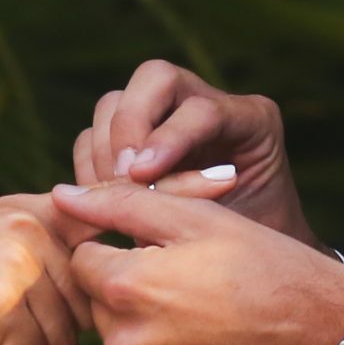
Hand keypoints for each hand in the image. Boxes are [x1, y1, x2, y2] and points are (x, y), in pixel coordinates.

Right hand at [0, 195, 93, 344]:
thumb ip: (46, 296)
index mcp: (31, 207)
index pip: (101, 243)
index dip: (95, 286)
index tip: (61, 303)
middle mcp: (30, 226)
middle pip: (85, 306)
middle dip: (49, 332)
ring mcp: (17, 262)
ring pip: (62, 337)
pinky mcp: (0, 305)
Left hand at [49, 182, 343, 344]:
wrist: (333, 341)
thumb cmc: (270, 269)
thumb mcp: (202, 220)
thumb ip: (123, 204)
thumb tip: (61, 196)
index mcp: (127, 287)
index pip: (86, 264)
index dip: (125, 255)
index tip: (170, 261)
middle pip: (105, 314)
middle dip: (138, 300)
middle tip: (200, 297)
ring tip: (213, 332)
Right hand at [71, 59, 315, 246]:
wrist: (249, 267)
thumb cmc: (252, 245)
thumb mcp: (238, 226)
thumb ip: (197, 201)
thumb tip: (141, 187)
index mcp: (252, 120)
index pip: (202, 109)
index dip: (169, 139)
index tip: (142, 176)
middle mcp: (208, 104)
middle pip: (155, 77)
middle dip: (130, 125)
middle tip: (122, 177)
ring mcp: (166, 118)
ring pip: (115, 103)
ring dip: (106, 151)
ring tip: (116, 198)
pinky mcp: (133, 142)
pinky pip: (93, 135)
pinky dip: (91, 166)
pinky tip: (106, 202)